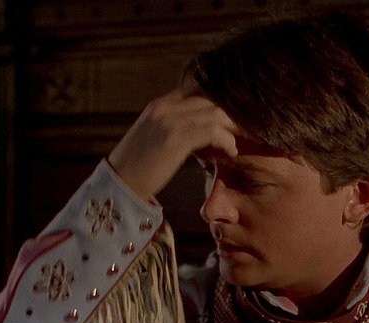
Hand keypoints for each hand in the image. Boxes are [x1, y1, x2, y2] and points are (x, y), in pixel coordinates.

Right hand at [107, 88, 237, 199]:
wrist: (119, 184)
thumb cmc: (139, 168)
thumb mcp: (155, 139)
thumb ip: (176, 129)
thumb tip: (202, 134)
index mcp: (160, 105)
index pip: (198, 92)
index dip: (220, 104)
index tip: (236, 119)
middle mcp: (164, 107)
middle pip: (211, 100)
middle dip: (233, 115)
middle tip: (250, 129)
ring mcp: (169, 120)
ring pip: (215, 113)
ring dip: (234, 128)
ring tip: (242, 141)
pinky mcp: (175, 138)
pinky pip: (212, 131)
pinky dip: (226, 141)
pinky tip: (231, 152)